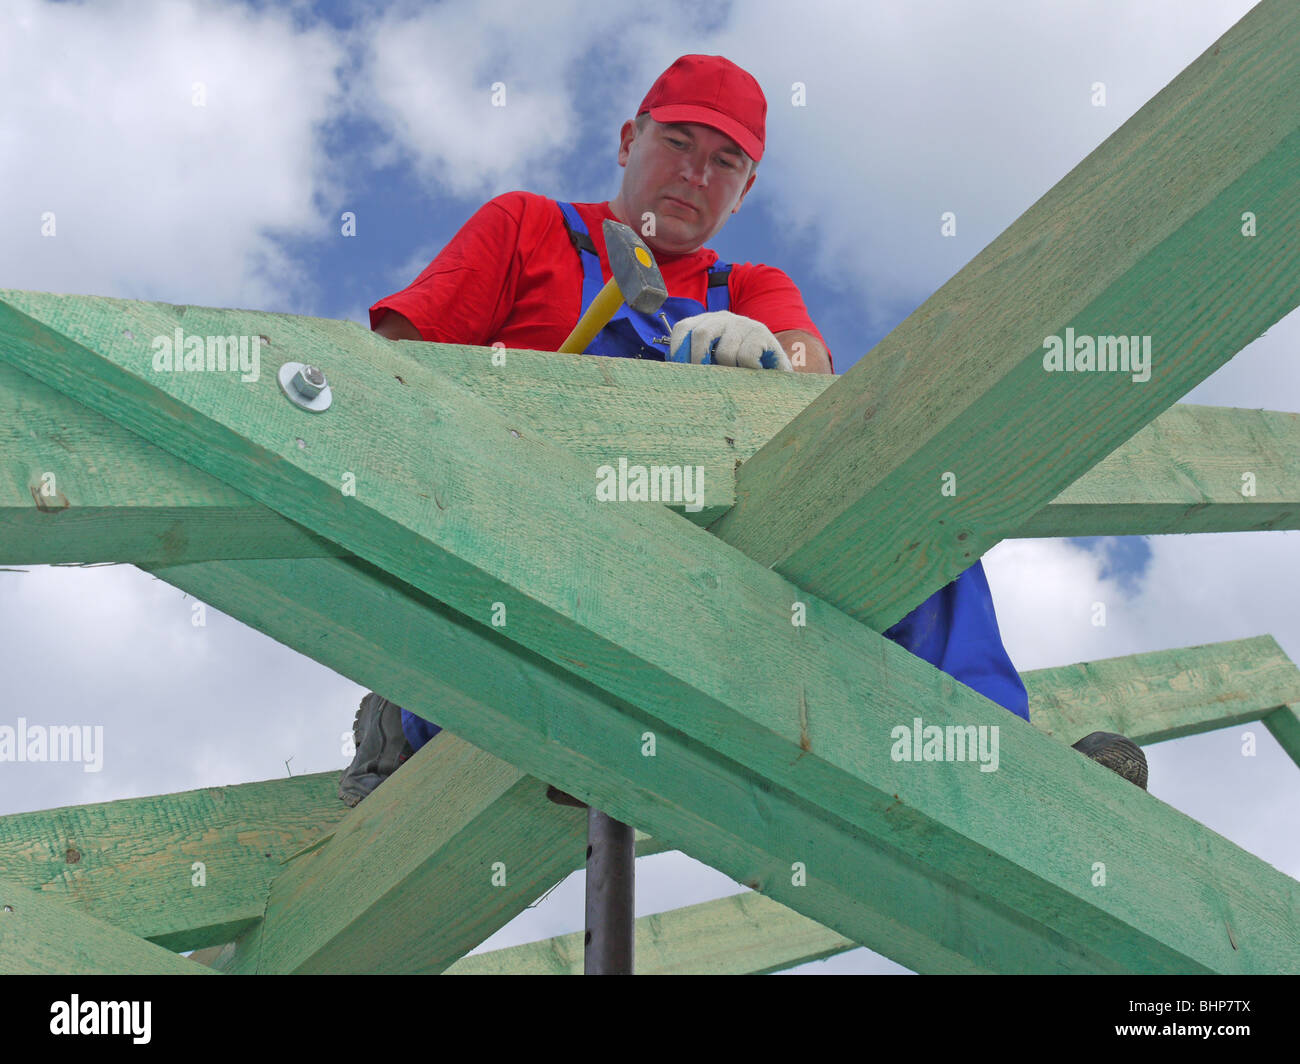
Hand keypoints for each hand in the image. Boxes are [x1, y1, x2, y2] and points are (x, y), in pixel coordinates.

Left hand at [667, 311, 791, 370]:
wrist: (775, 371)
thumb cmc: (738, 369)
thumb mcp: (713, 361)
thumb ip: (695, 360)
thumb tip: (670, 371)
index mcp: (707, 323)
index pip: (684, 328)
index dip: (678, 350)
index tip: (679, 371)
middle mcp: (723, 318)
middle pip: (701, 334)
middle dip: (699, 361)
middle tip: (704, 380)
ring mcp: (744, 323)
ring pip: (724, 352)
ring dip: (728, 370)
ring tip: (736, 376)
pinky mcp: (761, 333)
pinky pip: (744, 357)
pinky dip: (746, 370)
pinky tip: (753, 372)